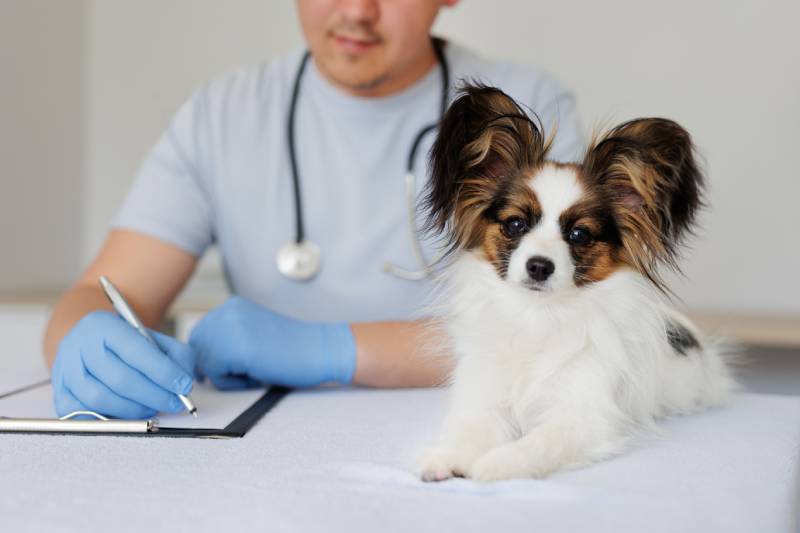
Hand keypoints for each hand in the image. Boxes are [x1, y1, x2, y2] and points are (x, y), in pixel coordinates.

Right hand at [52, 311, 195, 418]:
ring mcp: (65, 370)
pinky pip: (85, 414)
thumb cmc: (126, 343)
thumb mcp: (153, 337)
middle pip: (120, 378)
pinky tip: (130, 413)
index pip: (136, 350)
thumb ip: (175, 355)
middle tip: (175, 403)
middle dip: (153, 395)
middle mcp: (79, 345)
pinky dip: (111, 418)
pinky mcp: (60, 393)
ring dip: (134, 410)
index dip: (163, 372)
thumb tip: (183, 384)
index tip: (183, 386)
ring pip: (101, 399)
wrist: (89, 342)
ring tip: (153, 408)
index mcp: (104, 325)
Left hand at [189, 296, 355, 389]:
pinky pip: (216, 374)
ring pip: (205, 363)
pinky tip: (256, 375)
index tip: (233, 365)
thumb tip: (200, 361)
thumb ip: (227, 337)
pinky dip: (233, 383)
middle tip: (245, 370)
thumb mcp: (252, 332)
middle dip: (216, 366)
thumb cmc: (292, 347)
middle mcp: (227, 312)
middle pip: (197, 349)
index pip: (199, 335)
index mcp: (231, 306)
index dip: (212, 356)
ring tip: (252, 371)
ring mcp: (230, 328)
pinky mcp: (236, 348)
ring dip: (225, 375)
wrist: (320, 349)